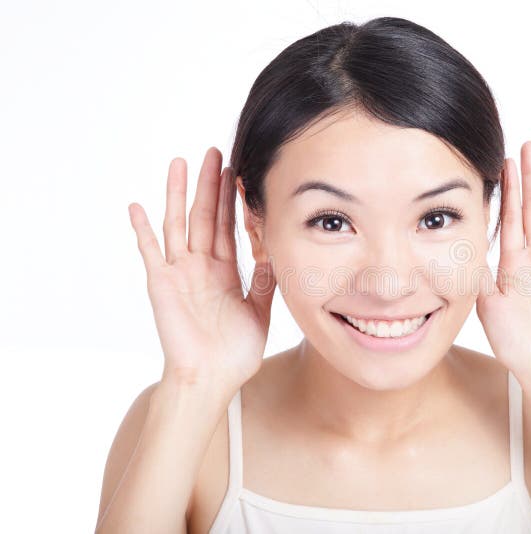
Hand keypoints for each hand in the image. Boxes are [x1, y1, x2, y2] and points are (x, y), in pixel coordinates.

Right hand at [127, 147, 275, 391]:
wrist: (212, 379)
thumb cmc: (234, 352)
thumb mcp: (259, 309)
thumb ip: (264, 280)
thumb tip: (275, 250)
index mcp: (224, 271)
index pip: (228, 226)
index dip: (233, 201)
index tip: (240, 173)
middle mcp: (201, 266)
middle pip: (205, 216)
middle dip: (210, 185)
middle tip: (216, 152)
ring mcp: (180, 272)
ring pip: (179, 224)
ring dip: (179, 194)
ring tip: (181, 162)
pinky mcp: (162, 284)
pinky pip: (150, 252)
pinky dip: (142, 230)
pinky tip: (137, 206)